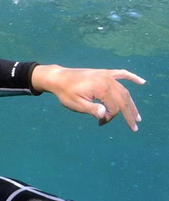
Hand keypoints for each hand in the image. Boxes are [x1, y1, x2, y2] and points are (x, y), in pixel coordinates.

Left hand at [31, 64, 145, 131]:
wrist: (58, 78)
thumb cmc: (66, 93)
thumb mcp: (76, 104)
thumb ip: (92, 109)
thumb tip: (105, 114)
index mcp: (101, 89)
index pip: (113, 107)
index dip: (110, 118)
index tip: (100, 123)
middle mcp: (108, 80)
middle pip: (123, 100)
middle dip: (129, 114)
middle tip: (134, 127)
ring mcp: (107, 75)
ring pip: (124, 91)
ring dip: (131, 103)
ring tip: (137, 116)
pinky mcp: (104, 73)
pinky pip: (122, 74)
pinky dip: (132, 78)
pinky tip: (141, 82)